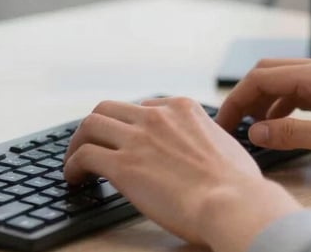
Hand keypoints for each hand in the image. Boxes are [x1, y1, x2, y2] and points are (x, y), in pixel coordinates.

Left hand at [63, 97, 300, 251]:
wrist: (234, 203)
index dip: (128, 125)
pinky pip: (84, 155)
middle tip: (90, 144)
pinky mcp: (123, 165)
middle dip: (96, 126)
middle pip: (109, 108)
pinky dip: (72, 165)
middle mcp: (157, 116)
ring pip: (91, 125)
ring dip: (77, 143)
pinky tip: (74, 178)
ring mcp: (138, 138)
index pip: (142, 106)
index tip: (123, 139)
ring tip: (74, 161)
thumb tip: (203, 150)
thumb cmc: (238, 185)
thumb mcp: (224, 142)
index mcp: (182, 108)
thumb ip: (205, 138)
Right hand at [216, 57, 310, 170]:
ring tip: (255, 126)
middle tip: (234, 121)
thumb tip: (256, 130)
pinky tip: (283, 123)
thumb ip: (290, 133)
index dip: (238, 98)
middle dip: (247, 95)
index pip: (262, 77)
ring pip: (286, 79)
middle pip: (270, 72)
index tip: (225, 119)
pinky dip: (285, 103)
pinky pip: (302, 89)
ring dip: (265, 100)